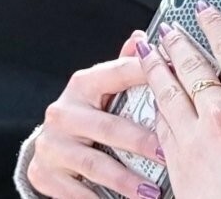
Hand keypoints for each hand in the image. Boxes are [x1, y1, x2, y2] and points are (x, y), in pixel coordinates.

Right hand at [26, 30, 165, 198]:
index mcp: (82, 85)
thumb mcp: (103, 89)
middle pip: (107, 127)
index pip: (117, 75)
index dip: (146, 75)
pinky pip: (76, 191)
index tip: (175, 80)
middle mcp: (63, 112)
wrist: (50, 147)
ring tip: (152, 191)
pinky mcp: (45, 173)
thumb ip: (123, 67)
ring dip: (125, 179)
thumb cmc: (87, 115)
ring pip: (94, 164)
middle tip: (169, 155)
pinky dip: (100, 198)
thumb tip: (141, 38)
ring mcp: (52, 144)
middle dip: (141, 142)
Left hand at [138, 2, 220, 198]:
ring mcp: (198, 137)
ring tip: (147, 51)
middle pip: (194, 66)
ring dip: (155, 68)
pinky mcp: (177, 160)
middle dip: (177, 43)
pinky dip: (154, 105)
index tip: (206, 11)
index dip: (216, 26)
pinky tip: (151, 98)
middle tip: (167, 27)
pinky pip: (161, 123)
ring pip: (169, 91)